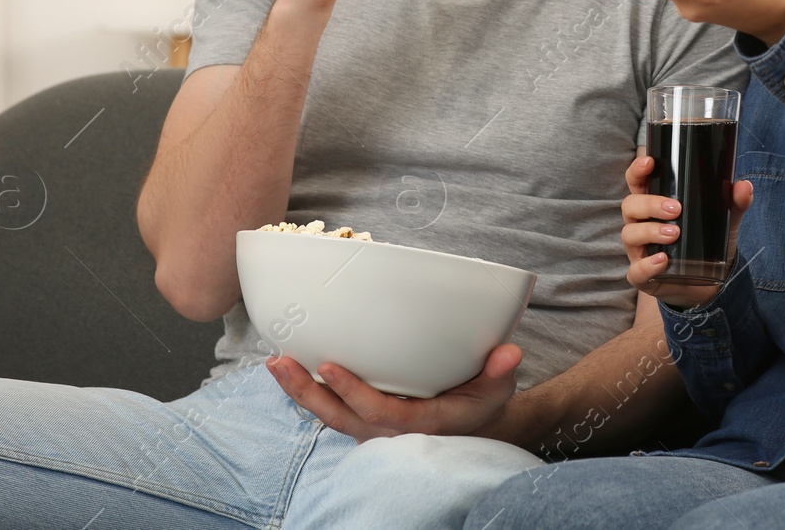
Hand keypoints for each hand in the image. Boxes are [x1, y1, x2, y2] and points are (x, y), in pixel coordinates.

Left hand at [264, 343, 521, 441]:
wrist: (474, 424)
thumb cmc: (483, 400)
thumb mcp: (498, 387)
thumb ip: (501, 370)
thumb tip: (509, 352)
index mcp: (423, 424)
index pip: (380, 414)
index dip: (353, 392)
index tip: (329, 366)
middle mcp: (391, 433)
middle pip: (341, 419)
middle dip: (308, 393)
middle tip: (281, 362)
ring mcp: (374, 429)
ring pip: (331, 417)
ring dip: (300, 392)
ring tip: (275, 362)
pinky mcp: (366, 420)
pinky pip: (333, 411)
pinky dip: (310, 392)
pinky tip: (291, 368)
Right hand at [620, 153, 752, 309]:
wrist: (710, 283)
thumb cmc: (706, 244)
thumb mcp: (724, 222)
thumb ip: (734, 204)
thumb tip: (744, 186)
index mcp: (654, 205)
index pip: (637, 183)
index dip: (637, 171)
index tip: (649, 162)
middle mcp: (641, 224)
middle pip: (631, 206)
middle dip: (650, 204)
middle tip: (675, 208)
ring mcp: (639, 250)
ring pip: (630, 234)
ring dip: (650, 231)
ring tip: (674, 233)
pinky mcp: (642, 275)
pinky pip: (636, 270)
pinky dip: (647, 264)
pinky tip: (663, 260)